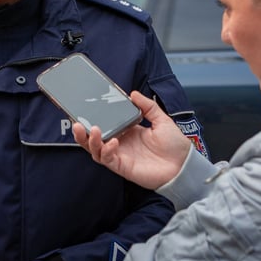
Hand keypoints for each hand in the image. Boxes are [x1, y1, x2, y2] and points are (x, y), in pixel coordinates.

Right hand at [72, 90, 191, 189]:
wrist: (184, 165)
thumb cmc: (175, 145)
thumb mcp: (161, 119)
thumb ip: (147, 106)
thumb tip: (133, 93)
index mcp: (127, 131)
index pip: (104, 124)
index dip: (92, 119)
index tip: (84, 108)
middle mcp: (120, 143)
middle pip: (94, 139)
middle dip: (81, 133)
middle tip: (76, 122)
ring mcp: (120, 156)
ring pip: (96, 150)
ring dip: (90, 141)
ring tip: (93, 130)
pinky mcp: (123, 167)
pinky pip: (107, 160)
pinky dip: (106, 150)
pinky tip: (113, 142)